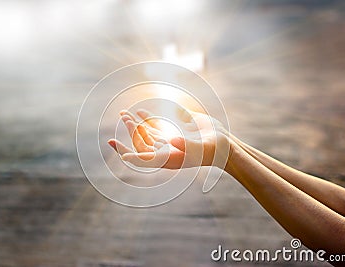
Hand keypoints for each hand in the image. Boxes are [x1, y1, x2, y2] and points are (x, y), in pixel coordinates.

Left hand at [107, 108, 229, 168]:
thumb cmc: (216, 150)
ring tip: (123, 114)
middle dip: (132, 131)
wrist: (226, 146)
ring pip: (147, 134)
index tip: (118, 151)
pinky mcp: (175, 132)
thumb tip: (173, 140)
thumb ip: (188, 144)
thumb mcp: (202, 147)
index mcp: (170, 158)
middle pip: (143, 142)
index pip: (146, 158)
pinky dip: (148, 118)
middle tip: (124, 117)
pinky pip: (158, 125)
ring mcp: (170, 142)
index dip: (131, 155)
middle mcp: (167, 151)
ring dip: (135, 124)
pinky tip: (140, 111)